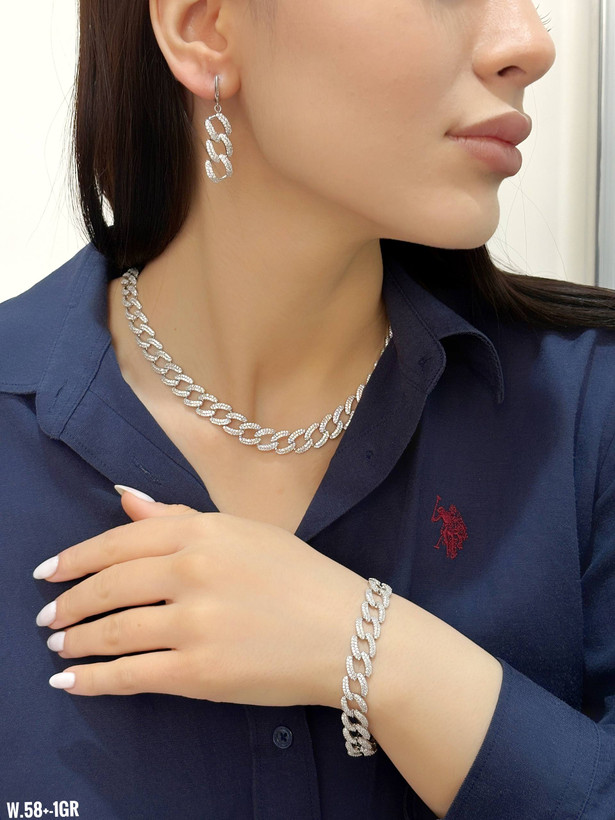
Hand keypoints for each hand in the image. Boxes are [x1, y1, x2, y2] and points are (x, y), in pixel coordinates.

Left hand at [34, 489, 366, 707]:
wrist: (349, 633)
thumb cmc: (302, 578)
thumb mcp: (245, 532)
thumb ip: (179, 517)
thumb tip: (124, 497)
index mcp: (204, 533)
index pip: (120, 542)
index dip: (76, 558)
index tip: (49, 571)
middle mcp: (192, 572)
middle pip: (109, 586)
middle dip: (69, 602)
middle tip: (47, 615)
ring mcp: (194, 623)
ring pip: (113, 632)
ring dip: (76, 640)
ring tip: (59, 646)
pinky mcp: (199, 672)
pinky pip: (130, 676)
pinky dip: (93, 681)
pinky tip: (72, 682)